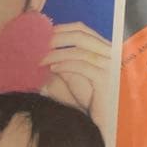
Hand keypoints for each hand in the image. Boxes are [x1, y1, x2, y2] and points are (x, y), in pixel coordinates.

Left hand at [40, 22, 114, 141]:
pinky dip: (65, 65)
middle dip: (55, 38)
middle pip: (80, 35)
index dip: (60, 28)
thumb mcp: (75, 75)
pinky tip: (52, 69)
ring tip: (40, 60)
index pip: (82, 28)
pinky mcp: (106, 79)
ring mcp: (110, 64)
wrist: (106, 118)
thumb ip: (64, 60)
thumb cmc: (90, 97)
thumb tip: (42, 50)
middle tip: (37, 45)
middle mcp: (109, 52)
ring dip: (56, 54)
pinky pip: (82, 66)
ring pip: (79, 51)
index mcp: (103, 47)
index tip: (42, 34)